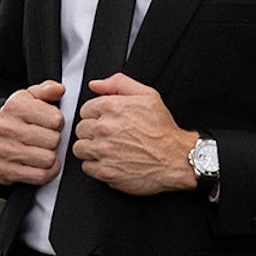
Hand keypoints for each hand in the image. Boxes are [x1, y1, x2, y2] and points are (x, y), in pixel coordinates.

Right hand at [0, 81, 65, 185]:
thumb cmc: (17, 118)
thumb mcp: (29, 98)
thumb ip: (47, 90)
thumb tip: (60, 90)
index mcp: (15, 106)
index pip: (56, 119)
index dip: (58, 122)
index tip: (50, 123)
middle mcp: (7, 127)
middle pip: (53, 140)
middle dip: (54, 140)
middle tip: (46, 138)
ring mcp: (5, 150)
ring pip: (48, 159)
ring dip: (51, 157)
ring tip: (43, 150)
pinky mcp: (5, 170)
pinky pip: (40, 176)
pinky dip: (46, 172)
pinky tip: (42, 164)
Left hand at [72, 74, 198, 195]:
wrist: (176, 158)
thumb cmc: (163, 130)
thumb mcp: (147, 95)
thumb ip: (118, 83)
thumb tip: (96, 85)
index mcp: (112, 107)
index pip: (85, 109)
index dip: (96, 116)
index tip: (105, 122)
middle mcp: (105, 128)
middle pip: (80, 129)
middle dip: (92, 132)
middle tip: (108, 136)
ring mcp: (104, 150)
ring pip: (79, 148)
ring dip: (90, 149)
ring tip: (107, 149)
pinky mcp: (105, 171)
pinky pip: (86, 167)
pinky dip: (95, 166)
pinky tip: (109, 161)